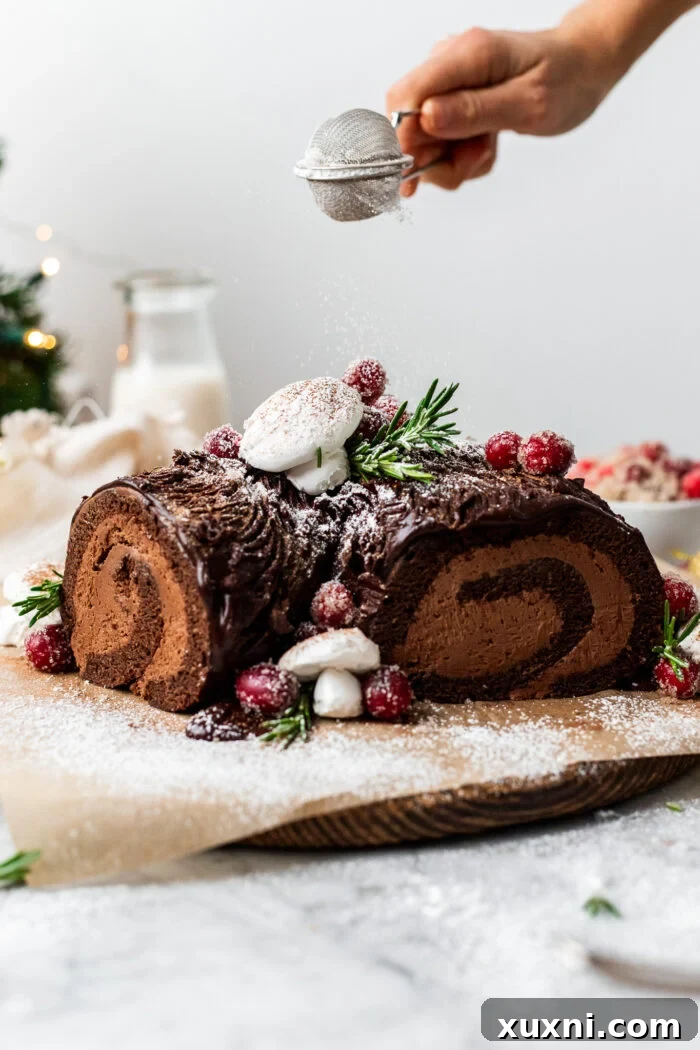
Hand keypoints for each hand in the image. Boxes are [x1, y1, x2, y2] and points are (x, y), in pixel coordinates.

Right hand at [386, 24, 615, 195]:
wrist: (584, 65)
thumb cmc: (566, 79)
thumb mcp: (528, 103)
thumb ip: (475, 111)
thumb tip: (425, 118)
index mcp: (467, 54)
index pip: (405, 96)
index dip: (402, 140)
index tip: (417, 174)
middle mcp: (450, 63)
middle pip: (409, 123)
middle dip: (435, 157)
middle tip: (475, 160)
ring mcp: (450, 81)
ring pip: (424, 139)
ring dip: (452, 160)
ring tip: (488, 150)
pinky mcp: (453, 99)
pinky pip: (441, 140)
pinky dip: (461, 155)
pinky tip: (487, 144)